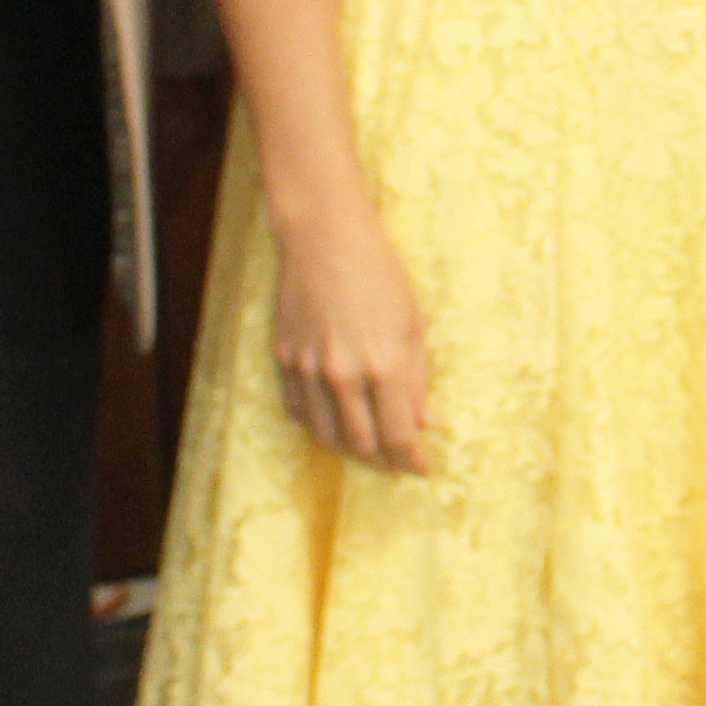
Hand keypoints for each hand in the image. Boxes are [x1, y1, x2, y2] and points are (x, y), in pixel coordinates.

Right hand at [271, 205, 433, 472]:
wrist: (324, 236)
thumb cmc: (380, 273)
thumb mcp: (412, 322)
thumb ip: (416, 379)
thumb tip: (422, 425)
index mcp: (383, 364)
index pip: (397, 436)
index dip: (411, 460)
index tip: (422, 468)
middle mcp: (342, 373)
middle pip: (361, 444)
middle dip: (384, 460)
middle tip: (398, 461)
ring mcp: (307, 368)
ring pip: (326, 435)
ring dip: (350, 449)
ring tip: (369, 448)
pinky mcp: (283, 359)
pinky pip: (299, 411)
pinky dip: (319, 426)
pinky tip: (335, 422)